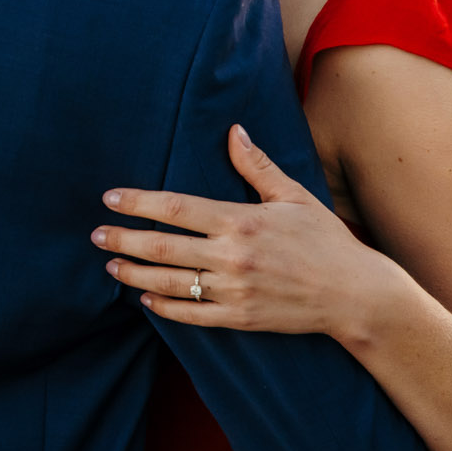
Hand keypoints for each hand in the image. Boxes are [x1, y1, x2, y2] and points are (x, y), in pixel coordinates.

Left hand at [90, 125, 402, 336]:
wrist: (356, 295)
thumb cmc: (326, 240)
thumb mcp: (293, 197)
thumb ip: (257, 166)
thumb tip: (234, 131)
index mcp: (241, 221)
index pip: (176, 208)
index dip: (138, 202)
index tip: (110, 197)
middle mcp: (232, 257)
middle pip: (164, 247)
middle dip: (124, 238)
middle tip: (95, 233)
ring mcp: (235, 290)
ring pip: (171, 282)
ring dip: (135, 274)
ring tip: (110, 264)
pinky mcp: (241, 319)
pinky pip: (193, 315)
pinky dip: (165, 307)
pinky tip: (146, 300)